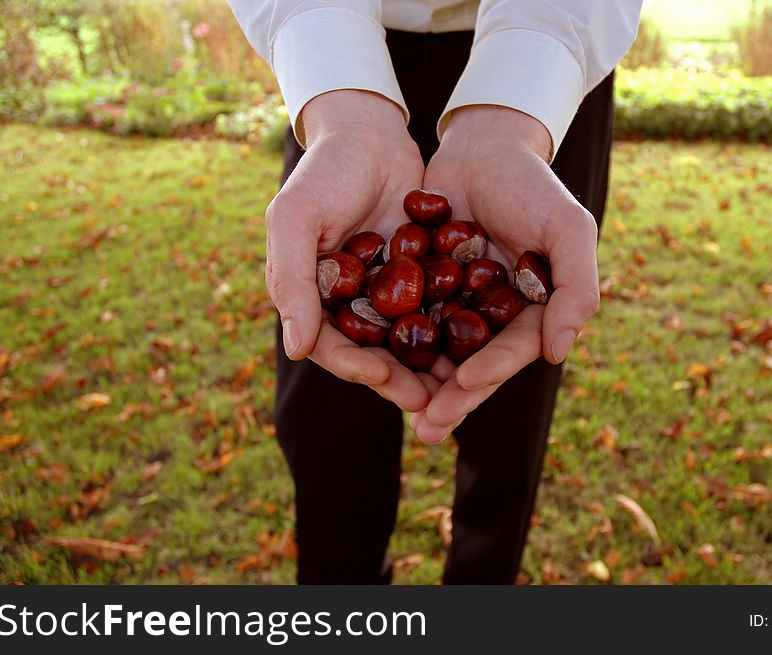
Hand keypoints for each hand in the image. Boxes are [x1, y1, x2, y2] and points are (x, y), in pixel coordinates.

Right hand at [266, 90, 432, 411]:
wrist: (369, 133)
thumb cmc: (323, 174)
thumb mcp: (296, 220)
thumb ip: (294, 283)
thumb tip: (296, 348)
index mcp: (315, 298)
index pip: (331, 345)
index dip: (353, 365)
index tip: (380, 376)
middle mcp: (351, 302)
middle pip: (373, 353)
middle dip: (397, 380)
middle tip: (426, 403)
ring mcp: (386, 292)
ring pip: (407, 340)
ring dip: (427, 366)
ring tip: (455, 388)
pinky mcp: (420, 276)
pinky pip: (435, 310)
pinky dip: (451, 330)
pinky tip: (477, 347)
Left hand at [410, 105, 600, 441]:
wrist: (482, 145)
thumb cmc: (533, 186)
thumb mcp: (567, 229)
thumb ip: (574, 289)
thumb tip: (558, 354)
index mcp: (530, 310)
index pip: (512, 351)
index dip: (491, 371)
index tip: (465, 386)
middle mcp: (492, 314)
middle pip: (471, 363)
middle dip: (452, 398)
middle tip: (428, 429)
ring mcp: (455, 302)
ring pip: (436, 351)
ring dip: (418, 382)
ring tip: (399, 410)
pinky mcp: (421, 286)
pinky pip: (405, 319)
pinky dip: (391, 341)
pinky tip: (370, 361)